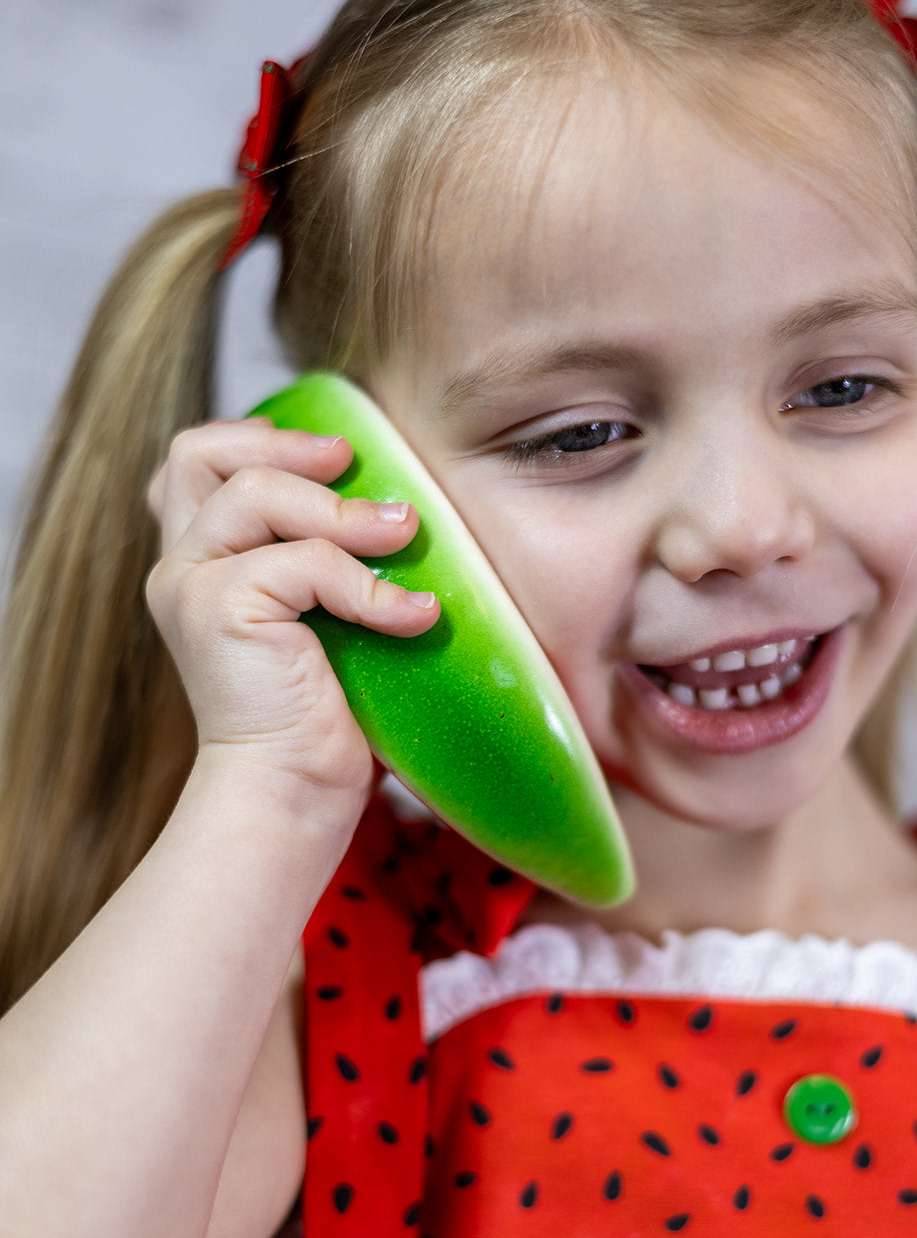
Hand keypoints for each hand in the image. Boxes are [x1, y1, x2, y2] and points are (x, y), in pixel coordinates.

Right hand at [145, 417, 437, 822]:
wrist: (293, 797)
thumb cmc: (324, 722)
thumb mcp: (331, 624)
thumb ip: (335, 565)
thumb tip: (405, 513)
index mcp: (202, 567)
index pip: (197, 462)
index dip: (258, 439)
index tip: (335, 459)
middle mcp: (182, 569)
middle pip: (199, 453)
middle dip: (286, 447)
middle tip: (354, 466)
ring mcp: (191, 587)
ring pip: (255, 493)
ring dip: (341, 510)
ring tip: (405, 535)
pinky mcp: (217, 612)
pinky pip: (304, 562)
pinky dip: (368, 585)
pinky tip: (413, 618)